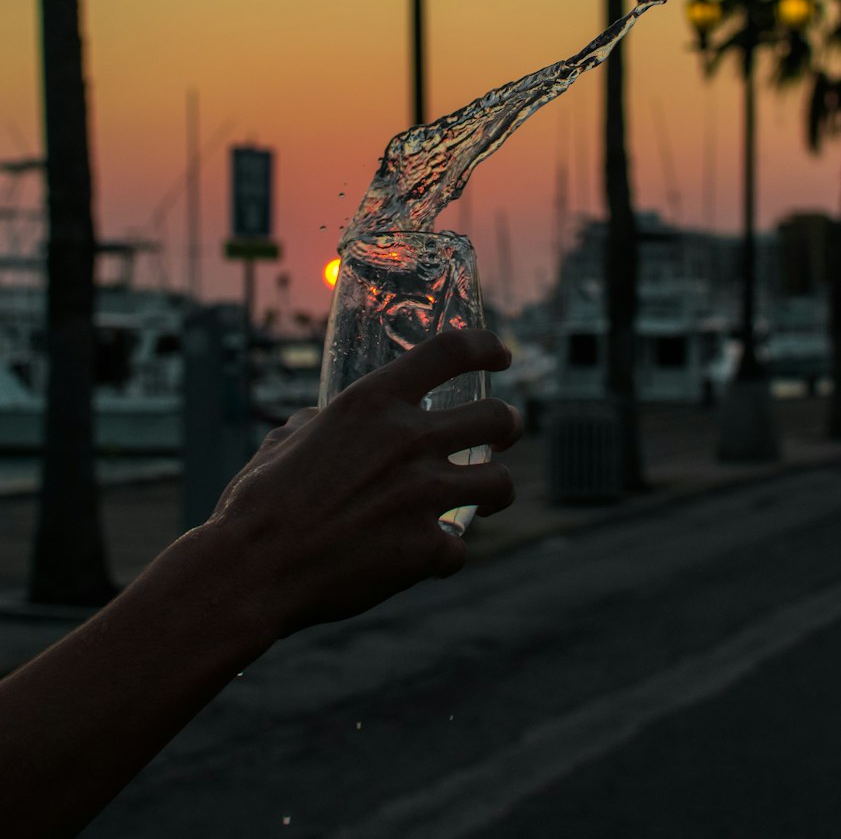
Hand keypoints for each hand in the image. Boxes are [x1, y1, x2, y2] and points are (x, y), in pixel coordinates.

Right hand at [206, 328, 521, 637]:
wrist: (251, 571)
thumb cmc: (258, 503)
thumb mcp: (287, 439)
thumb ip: (320, 424)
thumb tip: (323, 422)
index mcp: (373, 401)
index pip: (452, 351)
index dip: (487, 349)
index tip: (501, 357)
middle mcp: (408, 439)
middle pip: (497, 418)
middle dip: (509, 425)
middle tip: (505, 432)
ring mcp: (423, 494)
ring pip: (500, 483)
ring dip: (495, 490)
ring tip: (486, 497)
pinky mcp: (424, 549)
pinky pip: (458, 548)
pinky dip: (444, 555)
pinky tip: (426, 559)